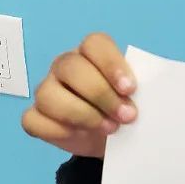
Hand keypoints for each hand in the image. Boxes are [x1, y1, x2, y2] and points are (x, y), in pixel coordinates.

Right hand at [21, 32, 136, 158]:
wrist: (113, 140)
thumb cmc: (125, 109)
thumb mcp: (139, 98)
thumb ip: (143, 90)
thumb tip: (150, 94)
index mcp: (91, 53)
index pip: (95, 44)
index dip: (112, 64)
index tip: (131, 89)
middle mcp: (65, 66)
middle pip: (71, 67)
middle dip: (101, 94)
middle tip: (127, 116)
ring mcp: (47, 90)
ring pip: (48, 94)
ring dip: (81, 114)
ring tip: (109, 129)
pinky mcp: (35, 117)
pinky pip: (34, 120)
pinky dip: (58, 130)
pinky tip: (79, 136)